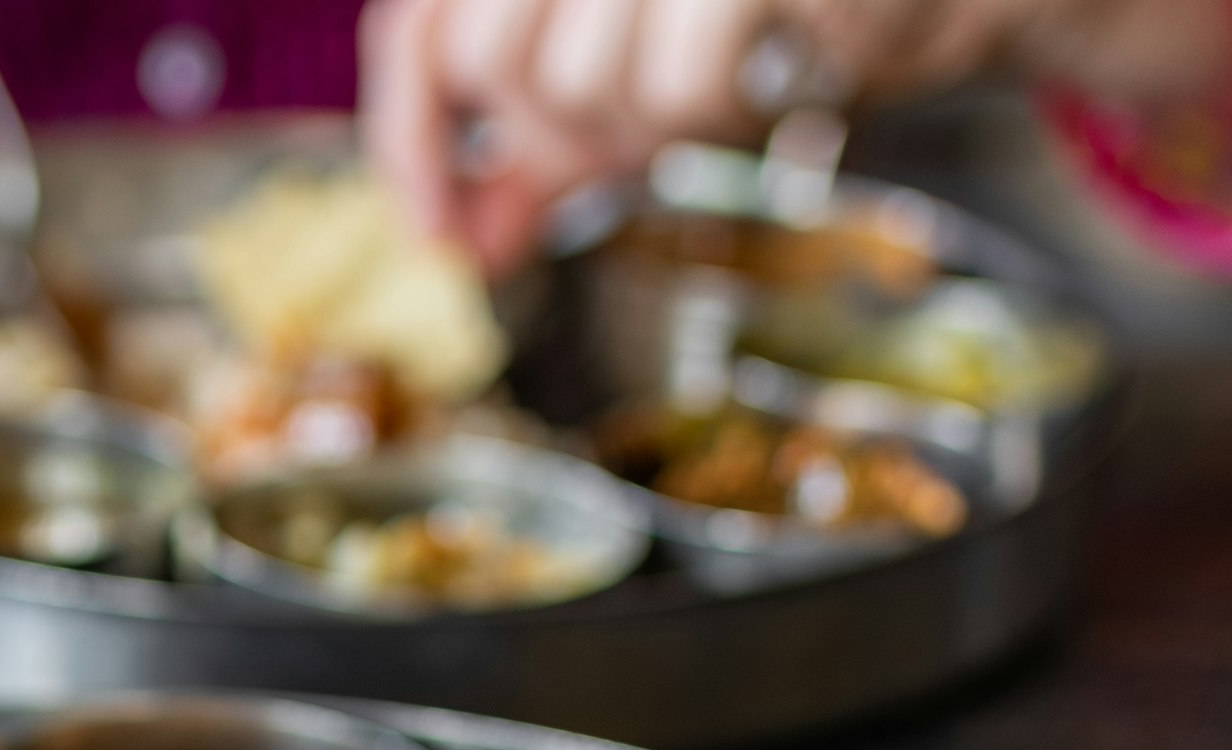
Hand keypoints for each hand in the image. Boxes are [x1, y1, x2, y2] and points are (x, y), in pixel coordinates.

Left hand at [364, 0, 1228, 270]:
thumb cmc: (821, 3)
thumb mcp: (663, 50)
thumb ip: (555, 132)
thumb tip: (462, 243)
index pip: (426, 20)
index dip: (410, 135)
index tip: (445, 235)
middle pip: (500, 61)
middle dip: (569, 137)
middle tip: (653, 134)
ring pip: (597, 86)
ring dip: (675, 124)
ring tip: (758, 67)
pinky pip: (696, 83)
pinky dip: (748, 99)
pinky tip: (814, 52)